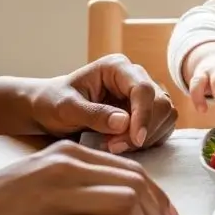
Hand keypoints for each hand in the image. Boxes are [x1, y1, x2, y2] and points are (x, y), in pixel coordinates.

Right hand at [0, 140, 178, 214]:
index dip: (157, 192)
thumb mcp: (41, 172)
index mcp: (69, 154)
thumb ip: (79, 177)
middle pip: (135, 185)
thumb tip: (122, 197)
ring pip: (125, 205)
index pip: (131, 168)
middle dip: (155, 211)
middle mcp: (67, 169)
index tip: (166, 211)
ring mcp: (57, 198)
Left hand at [29, 54, 176, 153]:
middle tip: (114, 147)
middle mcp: (136, 77)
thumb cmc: (53, 103)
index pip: (143, 89)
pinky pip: (162, 128)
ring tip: (114, 146)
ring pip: (165, 116)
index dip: (143, 115)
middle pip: (160, 103)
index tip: (134, 140)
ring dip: (146, 137)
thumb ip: (93, 114)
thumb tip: (123, 122)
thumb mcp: (65, 108)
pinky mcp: (147, 113)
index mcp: (117, 68)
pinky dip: (148, 141)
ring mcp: (143, 96)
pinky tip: (123, 145)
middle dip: (143, 129)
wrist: (48, 110)